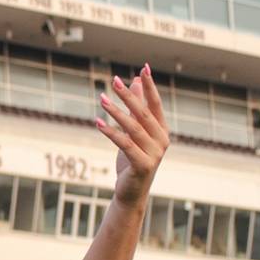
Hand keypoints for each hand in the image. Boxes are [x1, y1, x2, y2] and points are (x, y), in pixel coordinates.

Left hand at [95, 63, 169, 209]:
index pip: (156, 104)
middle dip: (128, 95)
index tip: (143, 67)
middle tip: (114, 80)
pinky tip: (98, 122)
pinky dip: (111, 132)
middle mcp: (162, 140)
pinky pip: (124, 144)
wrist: (132, 191)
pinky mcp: (143, 165)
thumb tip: (136, 80)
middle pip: (144, 113)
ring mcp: (154, 154)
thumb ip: (138, 107)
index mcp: (162, 130)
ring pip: (132, 127)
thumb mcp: (135, 131)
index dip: (150, 86)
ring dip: (115, 111)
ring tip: (101, 98)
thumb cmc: (133, 159)